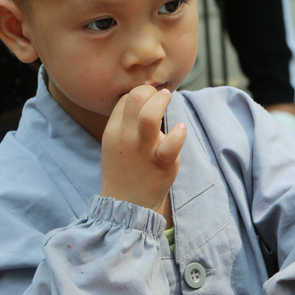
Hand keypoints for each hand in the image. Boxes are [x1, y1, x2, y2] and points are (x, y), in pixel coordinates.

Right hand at [101, 85, 185, 212]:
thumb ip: (126, 121)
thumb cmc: (125, 169)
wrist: (127, 204)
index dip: (141, 92)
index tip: (151, 97)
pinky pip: (171, 144)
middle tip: (161, 95)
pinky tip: (181, 128)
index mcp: (113, 131)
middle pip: (135, 98)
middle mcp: (126, 137)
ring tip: (168, 98)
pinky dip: (179, 132)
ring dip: (162, 101)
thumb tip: (147, 97)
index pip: (126, 98)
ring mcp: (143, 150)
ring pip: (149, 116)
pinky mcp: (162, 163)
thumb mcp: (115, 143)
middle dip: (151, 90)